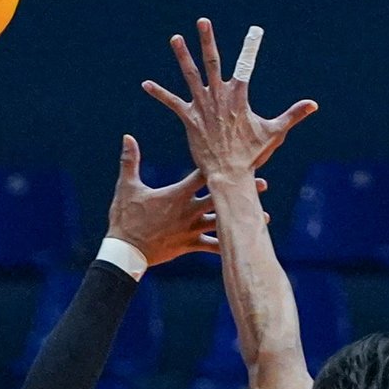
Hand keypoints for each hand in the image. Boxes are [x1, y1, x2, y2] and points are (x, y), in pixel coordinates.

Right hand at [106, 135, 267, 266]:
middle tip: (262, 183)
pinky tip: (243, 244)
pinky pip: (212, 246)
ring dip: (240, 217)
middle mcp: (189, 211)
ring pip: (222, 222)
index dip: (219, 165)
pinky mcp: (189, 246)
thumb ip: (130, 161)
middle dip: (241, 190)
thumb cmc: (125, 218)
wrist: (125, 253)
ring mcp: (191, 230)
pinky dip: (227, 244)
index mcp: (177, 194)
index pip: (202, 175)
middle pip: (220, 197)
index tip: (236, 156)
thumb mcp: (126, 187)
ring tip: (263, 215)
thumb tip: (128, 136)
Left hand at [143, 18, 317, 178]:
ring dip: (182, 56)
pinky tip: (146, 84)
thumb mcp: (274, 132)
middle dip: (208, 40)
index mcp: (239, 97)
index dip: (251, 48)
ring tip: (175, 39)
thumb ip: (292, 115)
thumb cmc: (252, 155)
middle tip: (203, 21)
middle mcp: (219, 97)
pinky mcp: (189, 119)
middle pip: (212, 61)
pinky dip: (159, 93)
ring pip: (190, 75)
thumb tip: (314, 104)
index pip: (246, 66)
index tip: (256, 30)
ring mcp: (202, 107)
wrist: (230, 174)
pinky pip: (171, 103)